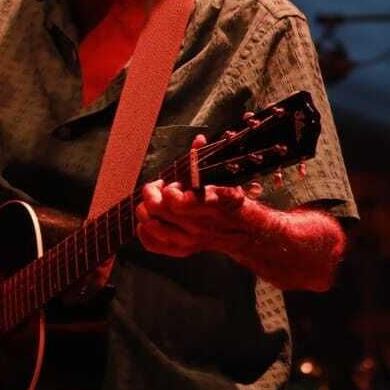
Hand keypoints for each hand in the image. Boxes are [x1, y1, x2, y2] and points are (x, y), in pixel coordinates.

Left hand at [135, 136, 263, 257]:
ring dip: (146, 210)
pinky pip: (153, 245)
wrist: (245, 231)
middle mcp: (197, 226)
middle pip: (157, 211)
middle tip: (157, 187)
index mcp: (208, 205)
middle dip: (152, 193)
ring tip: (153, 202)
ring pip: (151, 226)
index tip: (174, 183)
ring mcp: (189, 240)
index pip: (175, 202)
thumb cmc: (232, 201)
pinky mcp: (182, 250)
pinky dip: (144, 231)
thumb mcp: (224, 178)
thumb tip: (198, 140)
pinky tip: (148, 220)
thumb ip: (205, 160)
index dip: (168, 190)